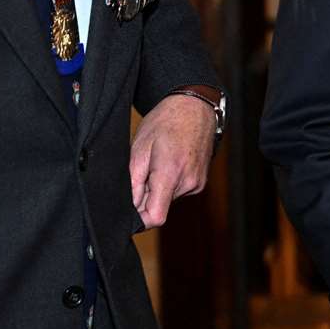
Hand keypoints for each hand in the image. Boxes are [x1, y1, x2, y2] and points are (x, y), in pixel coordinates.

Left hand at [129, 93, 214, 227]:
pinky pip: (178, 192)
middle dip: (145, 196)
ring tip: (157, 162)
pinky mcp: (200, 182)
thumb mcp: (139, 147)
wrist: (195, 108)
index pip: (156, 217)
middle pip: (159, 207)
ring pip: (168, 199)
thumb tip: (129, 207)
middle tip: (143, 170)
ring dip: (157, 188)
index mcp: (171, 173)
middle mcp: (188, 182)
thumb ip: (133, 182)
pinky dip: (169, 183)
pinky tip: (169, 163)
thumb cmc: (166, 121)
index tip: (129, 212)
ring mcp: (197, 183)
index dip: (139, 220)